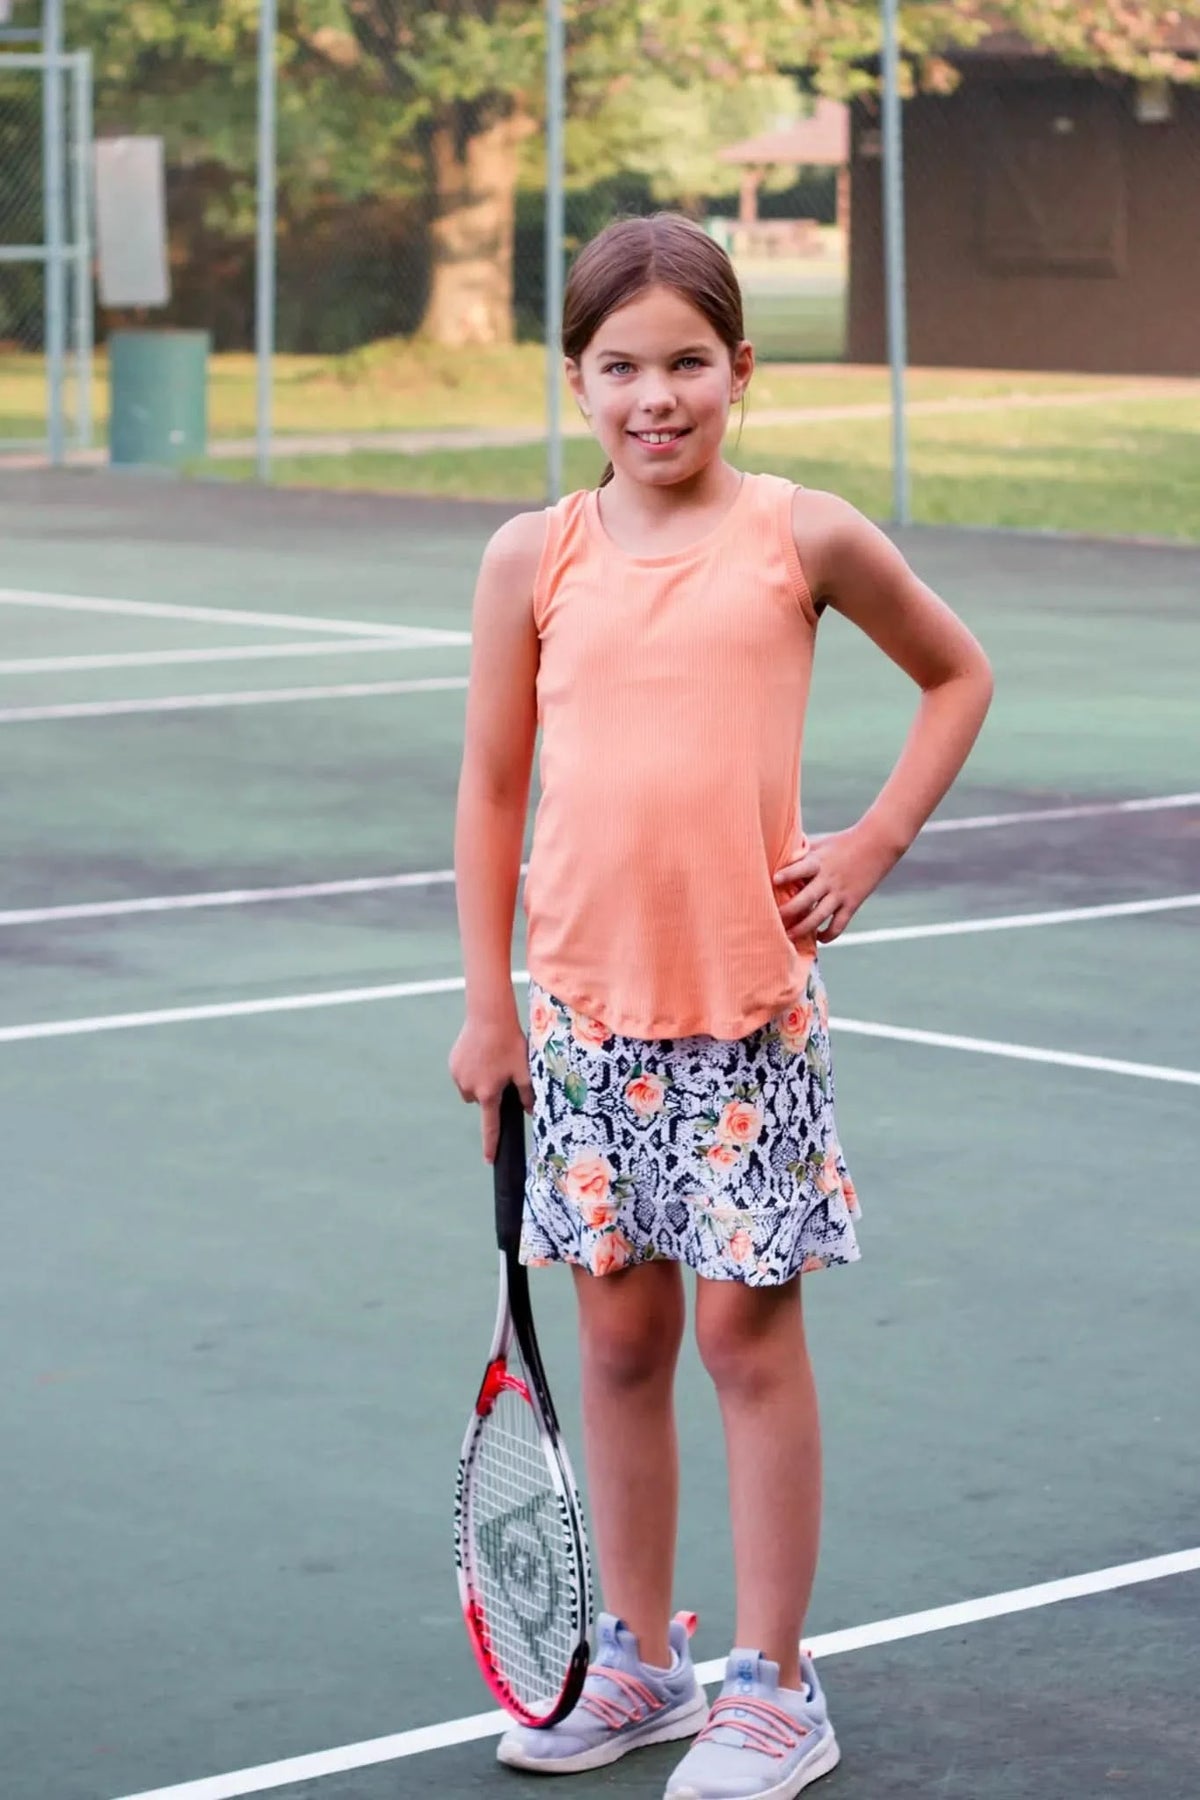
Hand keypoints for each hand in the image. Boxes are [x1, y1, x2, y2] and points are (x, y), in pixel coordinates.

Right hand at [449, 1013, 533, 1162]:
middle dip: (489, 1094)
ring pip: (470, 1088)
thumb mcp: (524, 1070)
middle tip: (501, 1074)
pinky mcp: (452, 1064)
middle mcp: (469, 1088)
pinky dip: (471, 1069)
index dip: (491, 1145)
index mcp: (488, 1094)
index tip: (489, 1160)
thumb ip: (528, 1094)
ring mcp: (458, 1076)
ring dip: (479, 1082)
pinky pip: (462, 1074)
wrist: (488, 1018)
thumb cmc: (510, 1043)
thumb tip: (530, 1111)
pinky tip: (480, 1053)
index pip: (490, 1127)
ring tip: (490, 1061)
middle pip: (480, 1102)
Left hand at [774, 823, 899, 945]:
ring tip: (788, 936)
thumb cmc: (844, 841)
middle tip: (773, 919)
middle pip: (806, 899)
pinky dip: (829, 935)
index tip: (775, 881)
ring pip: (819, 916)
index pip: (800, 868)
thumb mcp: (821, 842)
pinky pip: (839, 924)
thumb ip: (801, 851)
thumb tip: (780, 856)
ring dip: (803, 928)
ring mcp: (840, 893)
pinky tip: (819, 938)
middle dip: (789, 911)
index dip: (788, 875)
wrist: (878, 843)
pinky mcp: (852, 903)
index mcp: (818, 861)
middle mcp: (828, 879)